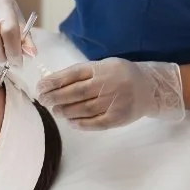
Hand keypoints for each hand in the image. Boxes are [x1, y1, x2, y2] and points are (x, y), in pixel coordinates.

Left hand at [36, 57, 184, 129]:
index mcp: (100, 69)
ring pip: (82, 109)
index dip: (53, 82)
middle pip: (73, 93)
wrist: (149, 87)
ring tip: (55, 111)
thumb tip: (53, 81)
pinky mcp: (117, 117)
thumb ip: (82, 73)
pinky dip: (80, 123)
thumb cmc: (120, 75)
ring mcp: (113, 102)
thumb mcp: (103, 66)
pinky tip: (70, 122)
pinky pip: (94, 123)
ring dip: (64, 111)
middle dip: (54, 98)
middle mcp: (106, 84)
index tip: (40, 87)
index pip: (71, 75)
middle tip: (43, 101)